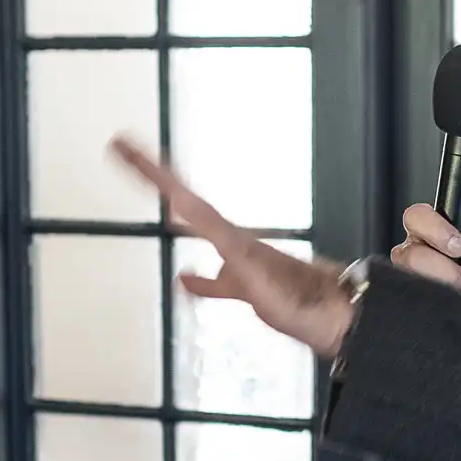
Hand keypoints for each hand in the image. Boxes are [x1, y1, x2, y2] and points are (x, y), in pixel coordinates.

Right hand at [109, 136, 352, 356]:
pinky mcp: (248, 289)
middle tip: (123, 148)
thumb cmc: (295, 294)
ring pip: (198, 232)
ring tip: (155, 198)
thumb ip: (219, 239)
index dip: (152, 172)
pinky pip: (215, 281)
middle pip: (184, 200)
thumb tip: (187, 209)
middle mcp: (229, 239)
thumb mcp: (250, 266)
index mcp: (227, 233)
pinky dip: (198, 279)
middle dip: (154, 176)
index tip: (123, 143)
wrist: (336, 316)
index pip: (181, 196)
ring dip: (174, 212)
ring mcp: (238, 262)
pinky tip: (184, 279)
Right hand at [393, 189, 460, 303]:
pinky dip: (434, 298)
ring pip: (409, 273)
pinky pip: (411, 296)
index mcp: (431, 229)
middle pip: (407, 249)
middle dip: (437, 260)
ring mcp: (408, 276)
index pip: (417, 216)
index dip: (436, 228)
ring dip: (442, 280)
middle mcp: (414, 250)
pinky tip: (452, 298)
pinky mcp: (409, 297)